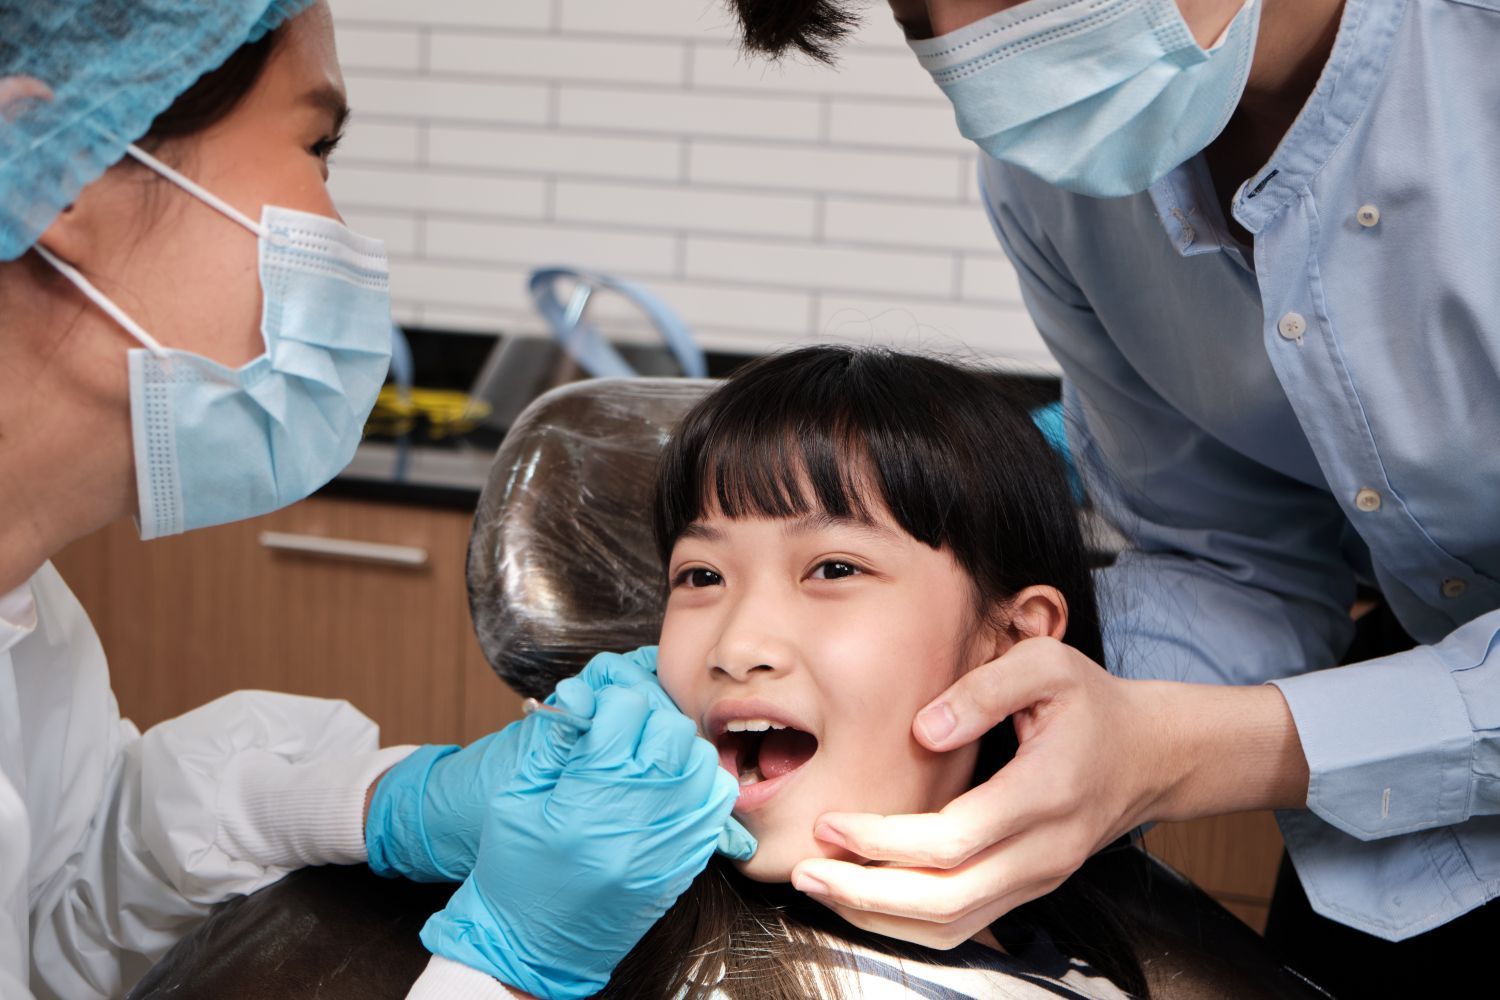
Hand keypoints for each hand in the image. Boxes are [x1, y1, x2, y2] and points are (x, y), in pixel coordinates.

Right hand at [420, 684, 742, 998]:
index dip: (610, 702)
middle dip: (646, 718)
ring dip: (676, 747)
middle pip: (670, 731)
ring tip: (648, 758)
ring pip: (701, 761)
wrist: (535, 948)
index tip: (599, 713)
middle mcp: (634, 822)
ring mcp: (667, 845)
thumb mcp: (514, 798)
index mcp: (584, 800)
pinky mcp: (685, 864)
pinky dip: (700, 782)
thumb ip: (552, 743)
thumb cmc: (516, 874)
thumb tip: (581, 697)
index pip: (624, 713)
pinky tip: (672, 784)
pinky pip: (716, 803)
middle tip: (624, 732)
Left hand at [789, 637, 1305, 948]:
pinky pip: (963, 925)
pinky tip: (862, 896)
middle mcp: (1046, 851)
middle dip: (867, 893)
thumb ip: (983, 690)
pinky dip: (905, 922)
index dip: (886, 840)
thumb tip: (923, 730)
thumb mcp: (1045, 664)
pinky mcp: (1028, 889)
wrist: (1149, 752)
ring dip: (879, 917)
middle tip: (806, 869)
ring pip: (953, 925)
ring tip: (820, 886)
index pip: (956, 839)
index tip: (832, 821)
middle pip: (948, 899)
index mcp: (1047, 793)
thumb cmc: (1088, 702)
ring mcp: (1039, 878)